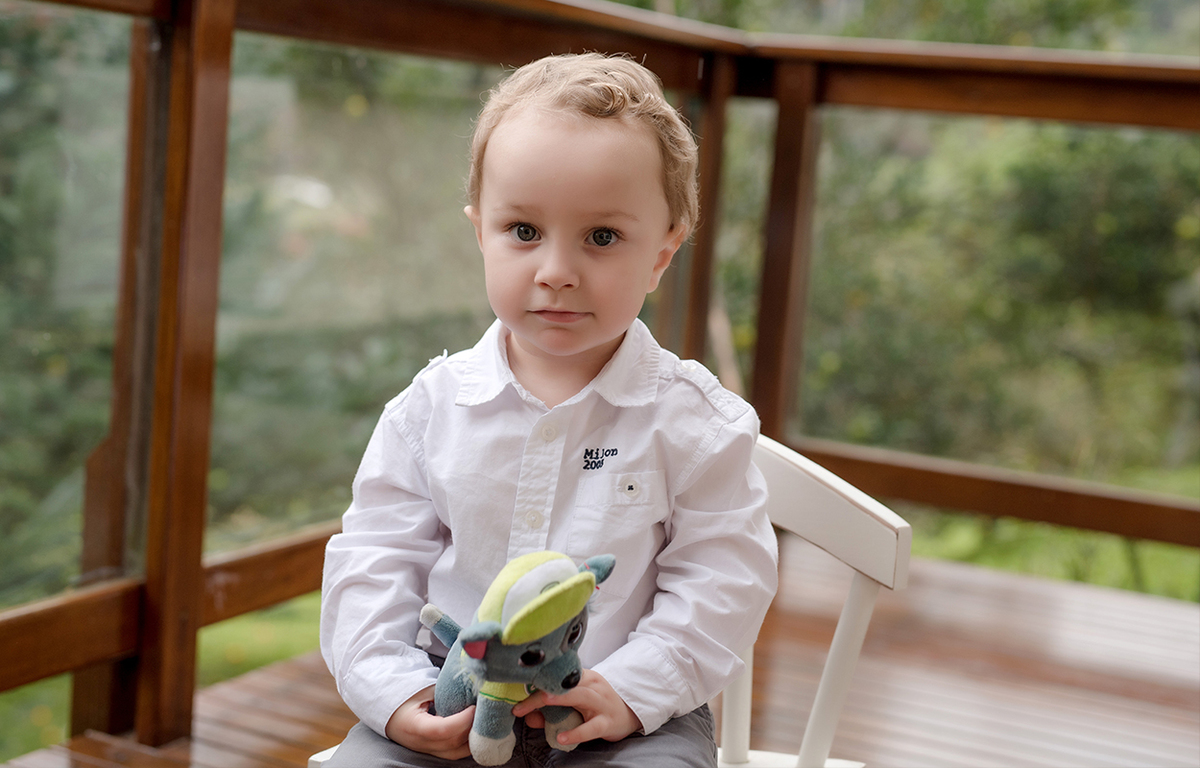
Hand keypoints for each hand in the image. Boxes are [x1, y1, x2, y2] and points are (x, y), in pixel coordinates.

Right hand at [384, 685, 474, 759]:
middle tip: (483, 712)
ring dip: (472, 740)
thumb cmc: (405, 696)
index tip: (474, 708)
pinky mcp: (433, 751)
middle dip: (472, 729)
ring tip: (481, 722)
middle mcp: (420, 743)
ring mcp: (426, 750)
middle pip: (452, 744)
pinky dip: (467, 743)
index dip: (462, 721)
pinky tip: (475, 730)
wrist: (388, 711)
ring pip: (455, 753)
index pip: (441, 730)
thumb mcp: (422, 689)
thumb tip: (471, 689)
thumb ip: (445, 692)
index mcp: (413, 725)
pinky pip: (454, 752)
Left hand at [511, 669, 641, 746]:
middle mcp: (592, 685)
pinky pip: (592, 727)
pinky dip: (576, 732)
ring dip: (561, 699)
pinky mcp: (608, 721)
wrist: (628, 713)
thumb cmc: (595, 706)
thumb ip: (551, 710)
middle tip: (520, 705)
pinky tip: (562, 738)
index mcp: (582, 676)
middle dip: (541, 694)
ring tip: (543, 703)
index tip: (515, 693)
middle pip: (565, 685)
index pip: (556, 677)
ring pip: (581, 696)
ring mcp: (602, 702)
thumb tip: (527, 716)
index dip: (535, 684)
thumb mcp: (573, 705)